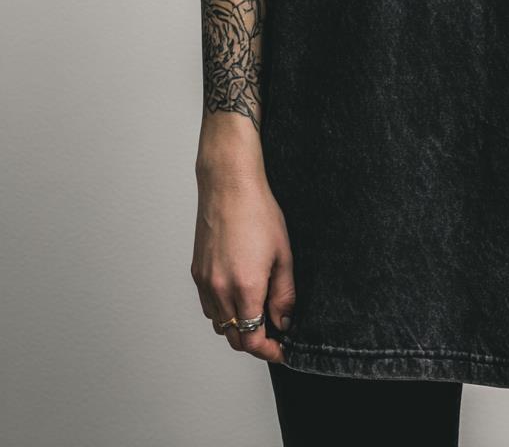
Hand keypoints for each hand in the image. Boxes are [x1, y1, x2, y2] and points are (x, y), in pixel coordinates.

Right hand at [191, 167, 295, 363]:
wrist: (229, 186)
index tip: (280, 350)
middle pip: (234, 338)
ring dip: (238, 328)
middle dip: (255, 343)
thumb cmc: (258, 213)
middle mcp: (220, 290)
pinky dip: (223, 312)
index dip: (268, 351)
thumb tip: (284, 321)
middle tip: (274, 335)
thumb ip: (284, 294)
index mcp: (245, 287)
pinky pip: (208, 306)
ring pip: (219, 324)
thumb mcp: (283, 254)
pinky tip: (238, 297)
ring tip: (258, 313)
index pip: (252, 340)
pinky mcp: (196, 273)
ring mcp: (205, 282)